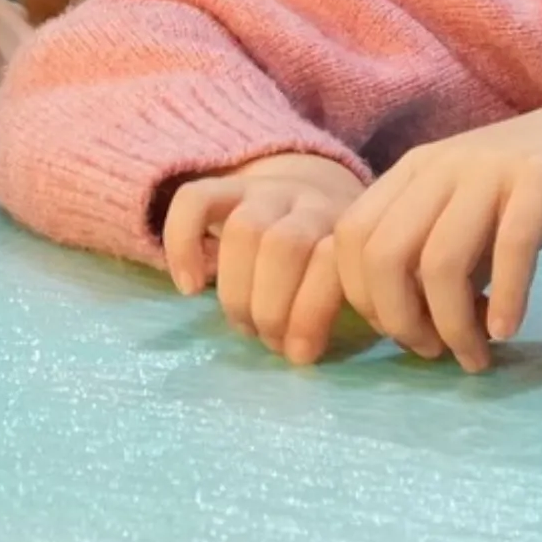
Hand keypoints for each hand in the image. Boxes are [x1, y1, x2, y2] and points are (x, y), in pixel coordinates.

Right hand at [160, 151, 366, 363]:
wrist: (321, 186)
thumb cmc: (336, 257)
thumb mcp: (358, 277)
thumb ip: (350, 303)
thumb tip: (319, 351)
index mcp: (348, 230)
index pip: (329, 262)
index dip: (310, 314)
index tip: (300, 355)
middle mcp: (309, 202)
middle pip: (283, 246)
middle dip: (270, 309)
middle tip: (270, 342)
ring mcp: (267, 190)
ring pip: (243, 229)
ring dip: (237, 293)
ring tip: (244, 328)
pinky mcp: (227, 186)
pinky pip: (193, 200)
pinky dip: (183, 245)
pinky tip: (191, 289)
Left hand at [330, 85, 541, 370]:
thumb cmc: (530, 192)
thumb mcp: (468, 222)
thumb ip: (435, 263)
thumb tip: (411, 329)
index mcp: (412, 171)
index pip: (351, 239)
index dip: (365, 300)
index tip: (405, 336)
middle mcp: (441, 164)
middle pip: (384, 254)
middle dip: (400, 321)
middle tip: (436, 353)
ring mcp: (491, 167)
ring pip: (441, 260)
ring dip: (452, 326)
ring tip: (476, 356)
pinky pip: (512, 246)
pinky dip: (505, 299)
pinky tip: (508, 330)